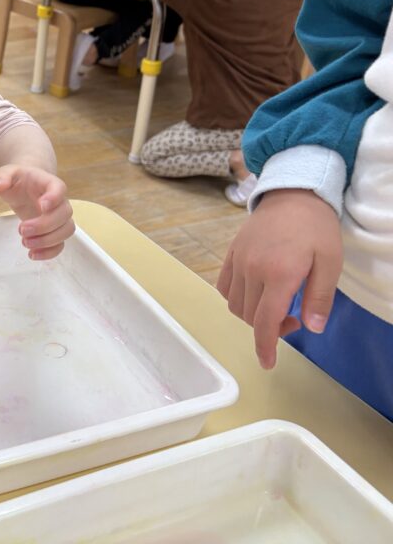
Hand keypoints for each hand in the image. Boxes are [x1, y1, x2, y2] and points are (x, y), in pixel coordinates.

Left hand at [0, 165, 73, 259]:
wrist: (26, 186)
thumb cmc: (19, 180)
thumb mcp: (6, 173)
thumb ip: (0, 178)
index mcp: (48, 183)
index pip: (59, 188)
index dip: (54, 198)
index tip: (42, 206)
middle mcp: (59, 201)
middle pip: (65, 214)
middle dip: (44, 225)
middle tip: (22, 229)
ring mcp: (59, 217)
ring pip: (66, 231)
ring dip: (47, 241)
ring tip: (25, 242)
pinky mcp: (54, 231)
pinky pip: (60, 244)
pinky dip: (49, 253)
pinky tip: (32, 253)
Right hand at [216, 189, 342, 369]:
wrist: (293, 193)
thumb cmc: (317, 228)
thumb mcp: (331, 262)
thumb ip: (319, 297)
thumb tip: (311, 328)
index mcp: (279, 274)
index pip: (265, 321)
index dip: (265, 346)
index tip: (267, 363)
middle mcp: (253, 270)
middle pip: (250, 316)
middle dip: (268, 328)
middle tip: (294, 317)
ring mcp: (238, 261)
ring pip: (234, 304)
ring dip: (252, 315)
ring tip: (274, 305)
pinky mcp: (231, 253)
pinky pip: (224, 286)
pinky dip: (235, 299)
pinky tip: (254, 293)